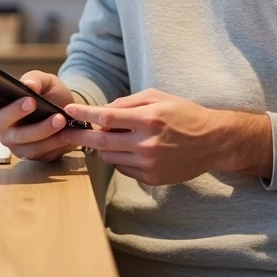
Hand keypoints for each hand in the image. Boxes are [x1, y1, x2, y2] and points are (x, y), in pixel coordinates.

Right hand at [0, 71, 79, 161]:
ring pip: (22, 139)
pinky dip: (52, 141)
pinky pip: (38, 150)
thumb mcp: (47, 82)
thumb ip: (36, 79)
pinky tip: (64, 133)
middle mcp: (3, 125)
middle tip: (32, 102)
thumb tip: (27, 84)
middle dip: (15, 112)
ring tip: (59, 118)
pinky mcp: (29, 154)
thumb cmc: (52, 96)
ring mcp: (14, 142)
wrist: (72, 114)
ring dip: (41, 129)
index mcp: (1, 103)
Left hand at [58, 89, 271, 186]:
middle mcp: (147, 144)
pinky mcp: (152, 178)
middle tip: (63, 132)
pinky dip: (119, 158)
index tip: (69, 110)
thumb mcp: (158, 98)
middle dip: (79, 136)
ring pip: (110, 157)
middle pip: (102, 142)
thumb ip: (128, 103)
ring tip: (112, 136)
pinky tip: (131, 149)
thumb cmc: (184, 114)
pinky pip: (123, 169)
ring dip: (104, 147)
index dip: (85, 114)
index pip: (107, 118)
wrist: (213, 141)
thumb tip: (102, 112)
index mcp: (149, 119)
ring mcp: (150, 164)